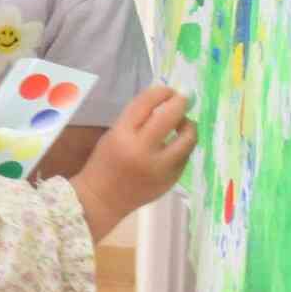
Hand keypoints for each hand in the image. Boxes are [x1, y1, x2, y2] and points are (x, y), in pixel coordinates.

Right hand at [71, 86, 195, 240]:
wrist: (102, 200)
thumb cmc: (105, 163)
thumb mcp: (114, 134)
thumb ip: (138, 118)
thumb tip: (167, 99)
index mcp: (122, 136)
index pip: (147, 104)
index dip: (162, 92)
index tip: (169, 90)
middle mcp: (143, 151)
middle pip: (170, 117)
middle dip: (180, 103)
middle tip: (182, 100)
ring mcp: (160, 168)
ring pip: (188, 138)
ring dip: (188, 126)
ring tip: (181, 125)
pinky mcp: (171, 180)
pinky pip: (185, 156)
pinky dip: (182, 147)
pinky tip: (173, 147)